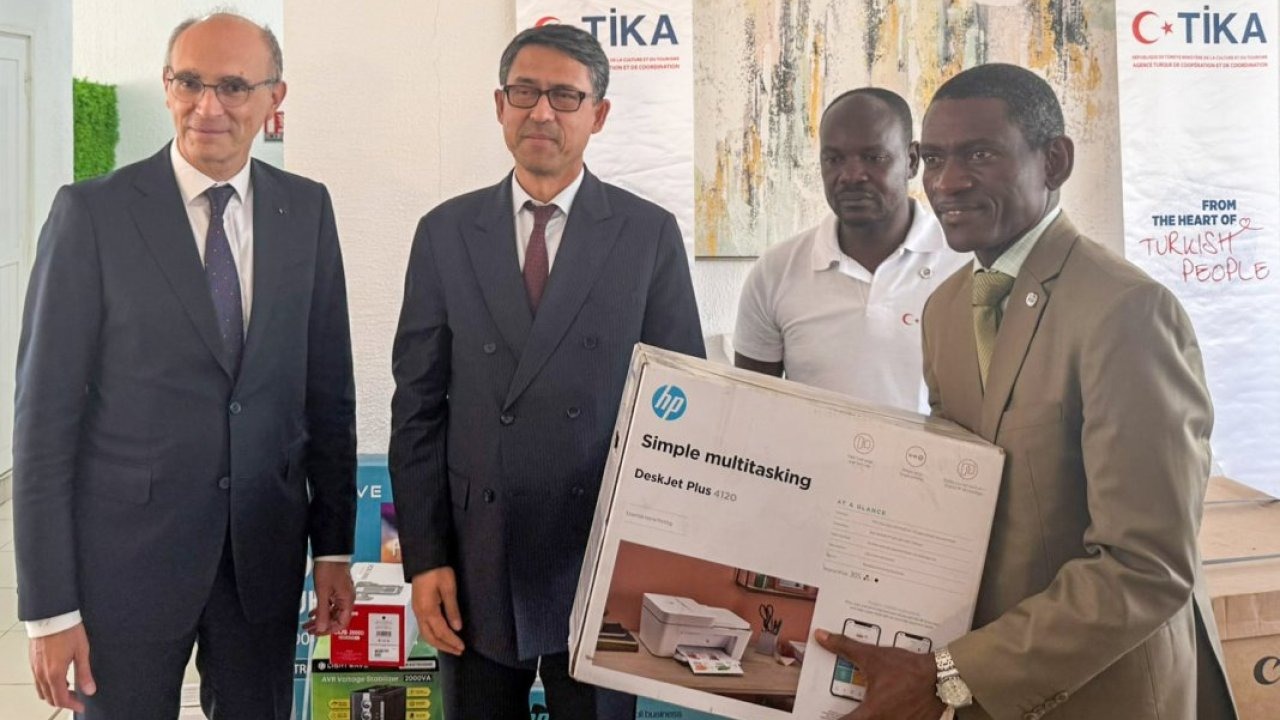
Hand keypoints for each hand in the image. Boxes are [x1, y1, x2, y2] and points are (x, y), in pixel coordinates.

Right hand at [29, 623, 95, 712]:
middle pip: (49, 697)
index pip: (60, 699)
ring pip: (42, 690)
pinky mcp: (32, 661)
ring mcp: (35, 668)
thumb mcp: (82, 652)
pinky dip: (48, 684)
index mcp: (54, 673)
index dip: (72, 705)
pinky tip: (60, 676)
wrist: (52, 615)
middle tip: (77, 698)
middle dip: (63, 701)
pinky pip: (38, 680)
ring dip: (54, 693)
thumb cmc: (68, 630)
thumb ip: (84, 673)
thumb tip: (90, 690)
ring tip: (70, 687)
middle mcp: (41, 674)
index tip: (81, 706)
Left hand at [307, 560, 355, 635]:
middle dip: (322, 625)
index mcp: (347, 600)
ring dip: (321, 618)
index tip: (317, 632)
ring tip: (309, 622)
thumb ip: (323, 612)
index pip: (341, 623)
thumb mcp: (323, 593)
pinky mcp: (337, 589)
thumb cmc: (330, 567)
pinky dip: (322, 610)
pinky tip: (313, 612)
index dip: (329, 630)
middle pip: (336, 619)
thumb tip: (322, 628)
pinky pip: (331, 604)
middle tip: (309, 629)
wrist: (329, 552)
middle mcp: (347, 598)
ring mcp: (342, 594)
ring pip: (333, 612)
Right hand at [411, 566, 463, 654]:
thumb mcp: (449, 587)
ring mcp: (417, 610)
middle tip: (458, 651)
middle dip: (444, 646)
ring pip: (425, 634)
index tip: (462, 647)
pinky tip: (440, 635)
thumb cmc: (437, 570)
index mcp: (427, 609)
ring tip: (451, 647)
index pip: (441, 631)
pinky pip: (423, 627)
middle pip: (430, 637)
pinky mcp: (417, 607)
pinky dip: (433, 635)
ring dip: (438, 642)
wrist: (424, 559)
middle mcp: (419, 613)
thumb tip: (457, 627)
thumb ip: (452, 608)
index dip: (451, 641)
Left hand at [815, 628, 945, 719]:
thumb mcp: (872, 656)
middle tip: (848, 710)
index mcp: (871, 714)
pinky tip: (887, 709)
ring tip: (866, 708)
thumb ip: (844, 647)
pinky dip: (886, 716)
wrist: (942, 677)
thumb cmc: (906, 668)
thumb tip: (820, 636)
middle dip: (853, 716)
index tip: (822, 716)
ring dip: (869, 716)